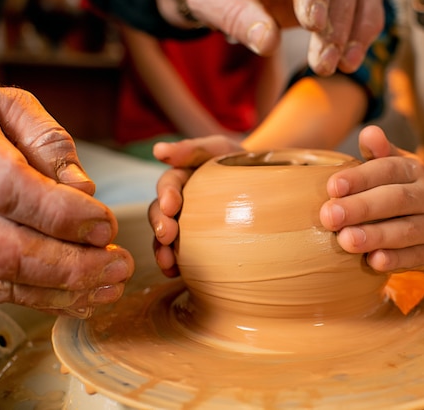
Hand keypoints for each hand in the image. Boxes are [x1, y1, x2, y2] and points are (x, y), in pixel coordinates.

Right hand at [0, 82, 132, 317]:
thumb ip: (48, 143)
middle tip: (121, 264)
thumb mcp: (14, 108)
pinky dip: (46, 298)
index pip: (8, 188)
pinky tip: (85, 298)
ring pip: (2, 276)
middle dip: (72, 264)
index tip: (107, 226)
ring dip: (65, 290)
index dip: (62, 214)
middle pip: (5, 247)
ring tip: (112, 286)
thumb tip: (84, 189)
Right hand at [149, 135, 242, 275]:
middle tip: (167, 236)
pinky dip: (174, 265)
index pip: (169, 184)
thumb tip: (157, 151)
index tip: (171, 206)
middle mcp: (180, 202)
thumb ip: (193, 149)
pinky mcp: (196, 243)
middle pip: (161, 213)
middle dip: (160, 225)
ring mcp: (186, 224)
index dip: (167, 195)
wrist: (266, 181)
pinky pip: (180, 255)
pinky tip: (175, 274)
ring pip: (165, 238)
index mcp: (183, 178)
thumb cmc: (240, 161)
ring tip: (167, 263)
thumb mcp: (220, 150)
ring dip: (161, 250)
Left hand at [165, 0, 383, 75]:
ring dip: (355, 31)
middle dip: (337, 24)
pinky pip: (366, 4)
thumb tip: (267, 42)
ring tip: (342, 66)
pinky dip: (364, 30)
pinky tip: (351, 58)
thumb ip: (239, 18)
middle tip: (323, 64)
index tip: (313, 24)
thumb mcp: (215, 3)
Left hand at [319, 125, 423, 272]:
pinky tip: (373, 261)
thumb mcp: (397, 164)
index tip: (332, 187)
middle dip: (361, 208)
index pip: (387, 170)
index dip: (360, 178)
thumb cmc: (407, 187)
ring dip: (375, 236)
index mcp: (414, 170)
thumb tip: (368, 132)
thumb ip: (379, 152)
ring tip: (346, 240)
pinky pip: (416, 257)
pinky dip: (395, 260)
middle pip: (395, 200)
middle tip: (329, 216)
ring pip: (406, 231)